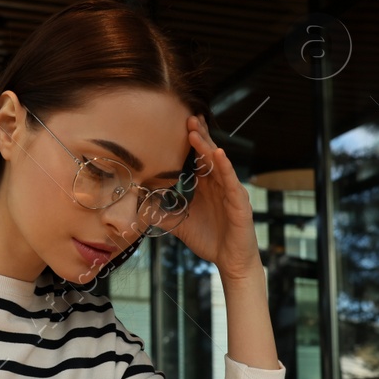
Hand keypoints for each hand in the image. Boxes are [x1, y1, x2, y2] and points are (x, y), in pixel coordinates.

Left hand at [167, 115, 262, 282]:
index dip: (190, 142)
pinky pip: (232, 181)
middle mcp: (219, 184)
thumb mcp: (179, 224)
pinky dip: (226, 167)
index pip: (198, 158)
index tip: (179, 124)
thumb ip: (162, 213)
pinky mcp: (239, 203)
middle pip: (208, 154)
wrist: (230, 261)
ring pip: (218, 164)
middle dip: (198, 136)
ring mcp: (230, 191)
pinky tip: (219, 154)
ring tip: (196, 131)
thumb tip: (138, 207)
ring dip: (207, 147)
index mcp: (207, 186)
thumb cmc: (209, 239)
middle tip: (188, 117)